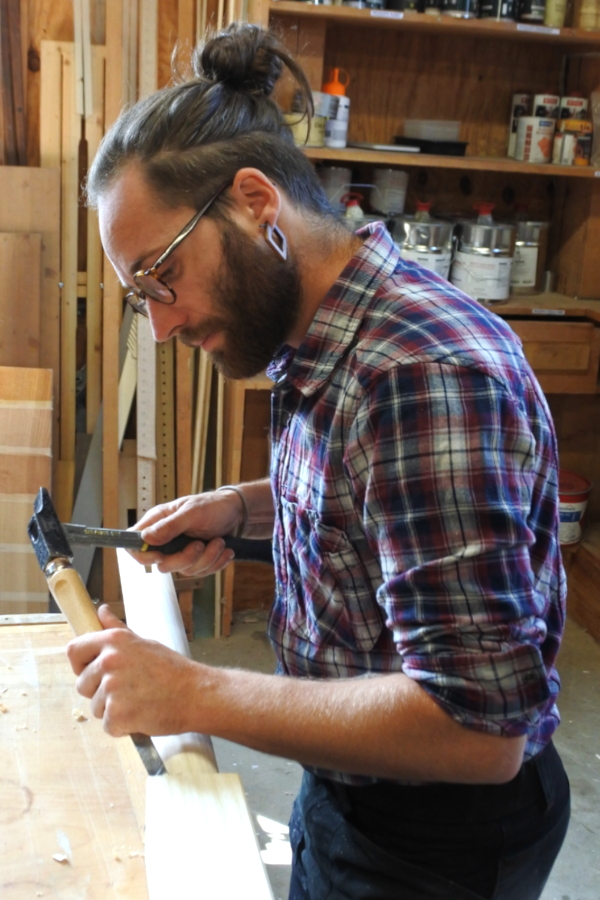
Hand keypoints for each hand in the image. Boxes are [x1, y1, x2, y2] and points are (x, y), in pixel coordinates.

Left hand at [66, 605, 202, 736]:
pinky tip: (140, 715)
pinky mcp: (117, 715)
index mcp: (114, 641)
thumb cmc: (172, 669)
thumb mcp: (144, 643)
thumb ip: (117, 630)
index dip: (80, 664)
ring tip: (138, 701)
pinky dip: (122, 727)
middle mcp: (109, 662)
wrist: (195, 694)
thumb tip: (101, 611)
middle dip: (98, 692)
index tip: (93, 671)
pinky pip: (108, 726)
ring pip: (95, 707)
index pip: (73, 650)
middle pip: (82, 684)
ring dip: (112, 710)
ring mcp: (112, 689)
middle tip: (127, 690)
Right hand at [128, 490, 243, 576]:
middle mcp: (166, 539)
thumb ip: (169, 526)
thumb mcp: (192, 512)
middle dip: (184, 558)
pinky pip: (200, 572)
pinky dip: (215, 562)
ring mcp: (181, 551)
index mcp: (158, 522)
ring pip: (184, 570)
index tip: (160, 555)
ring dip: (206, 558)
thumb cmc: (213, 506)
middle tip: (200, 544)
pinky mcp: (195, 560)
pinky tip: (225, 550)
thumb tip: (145, 538)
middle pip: (161, 564)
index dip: (142, 554)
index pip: (134, 543)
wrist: (237, 513)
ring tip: (219, 542)